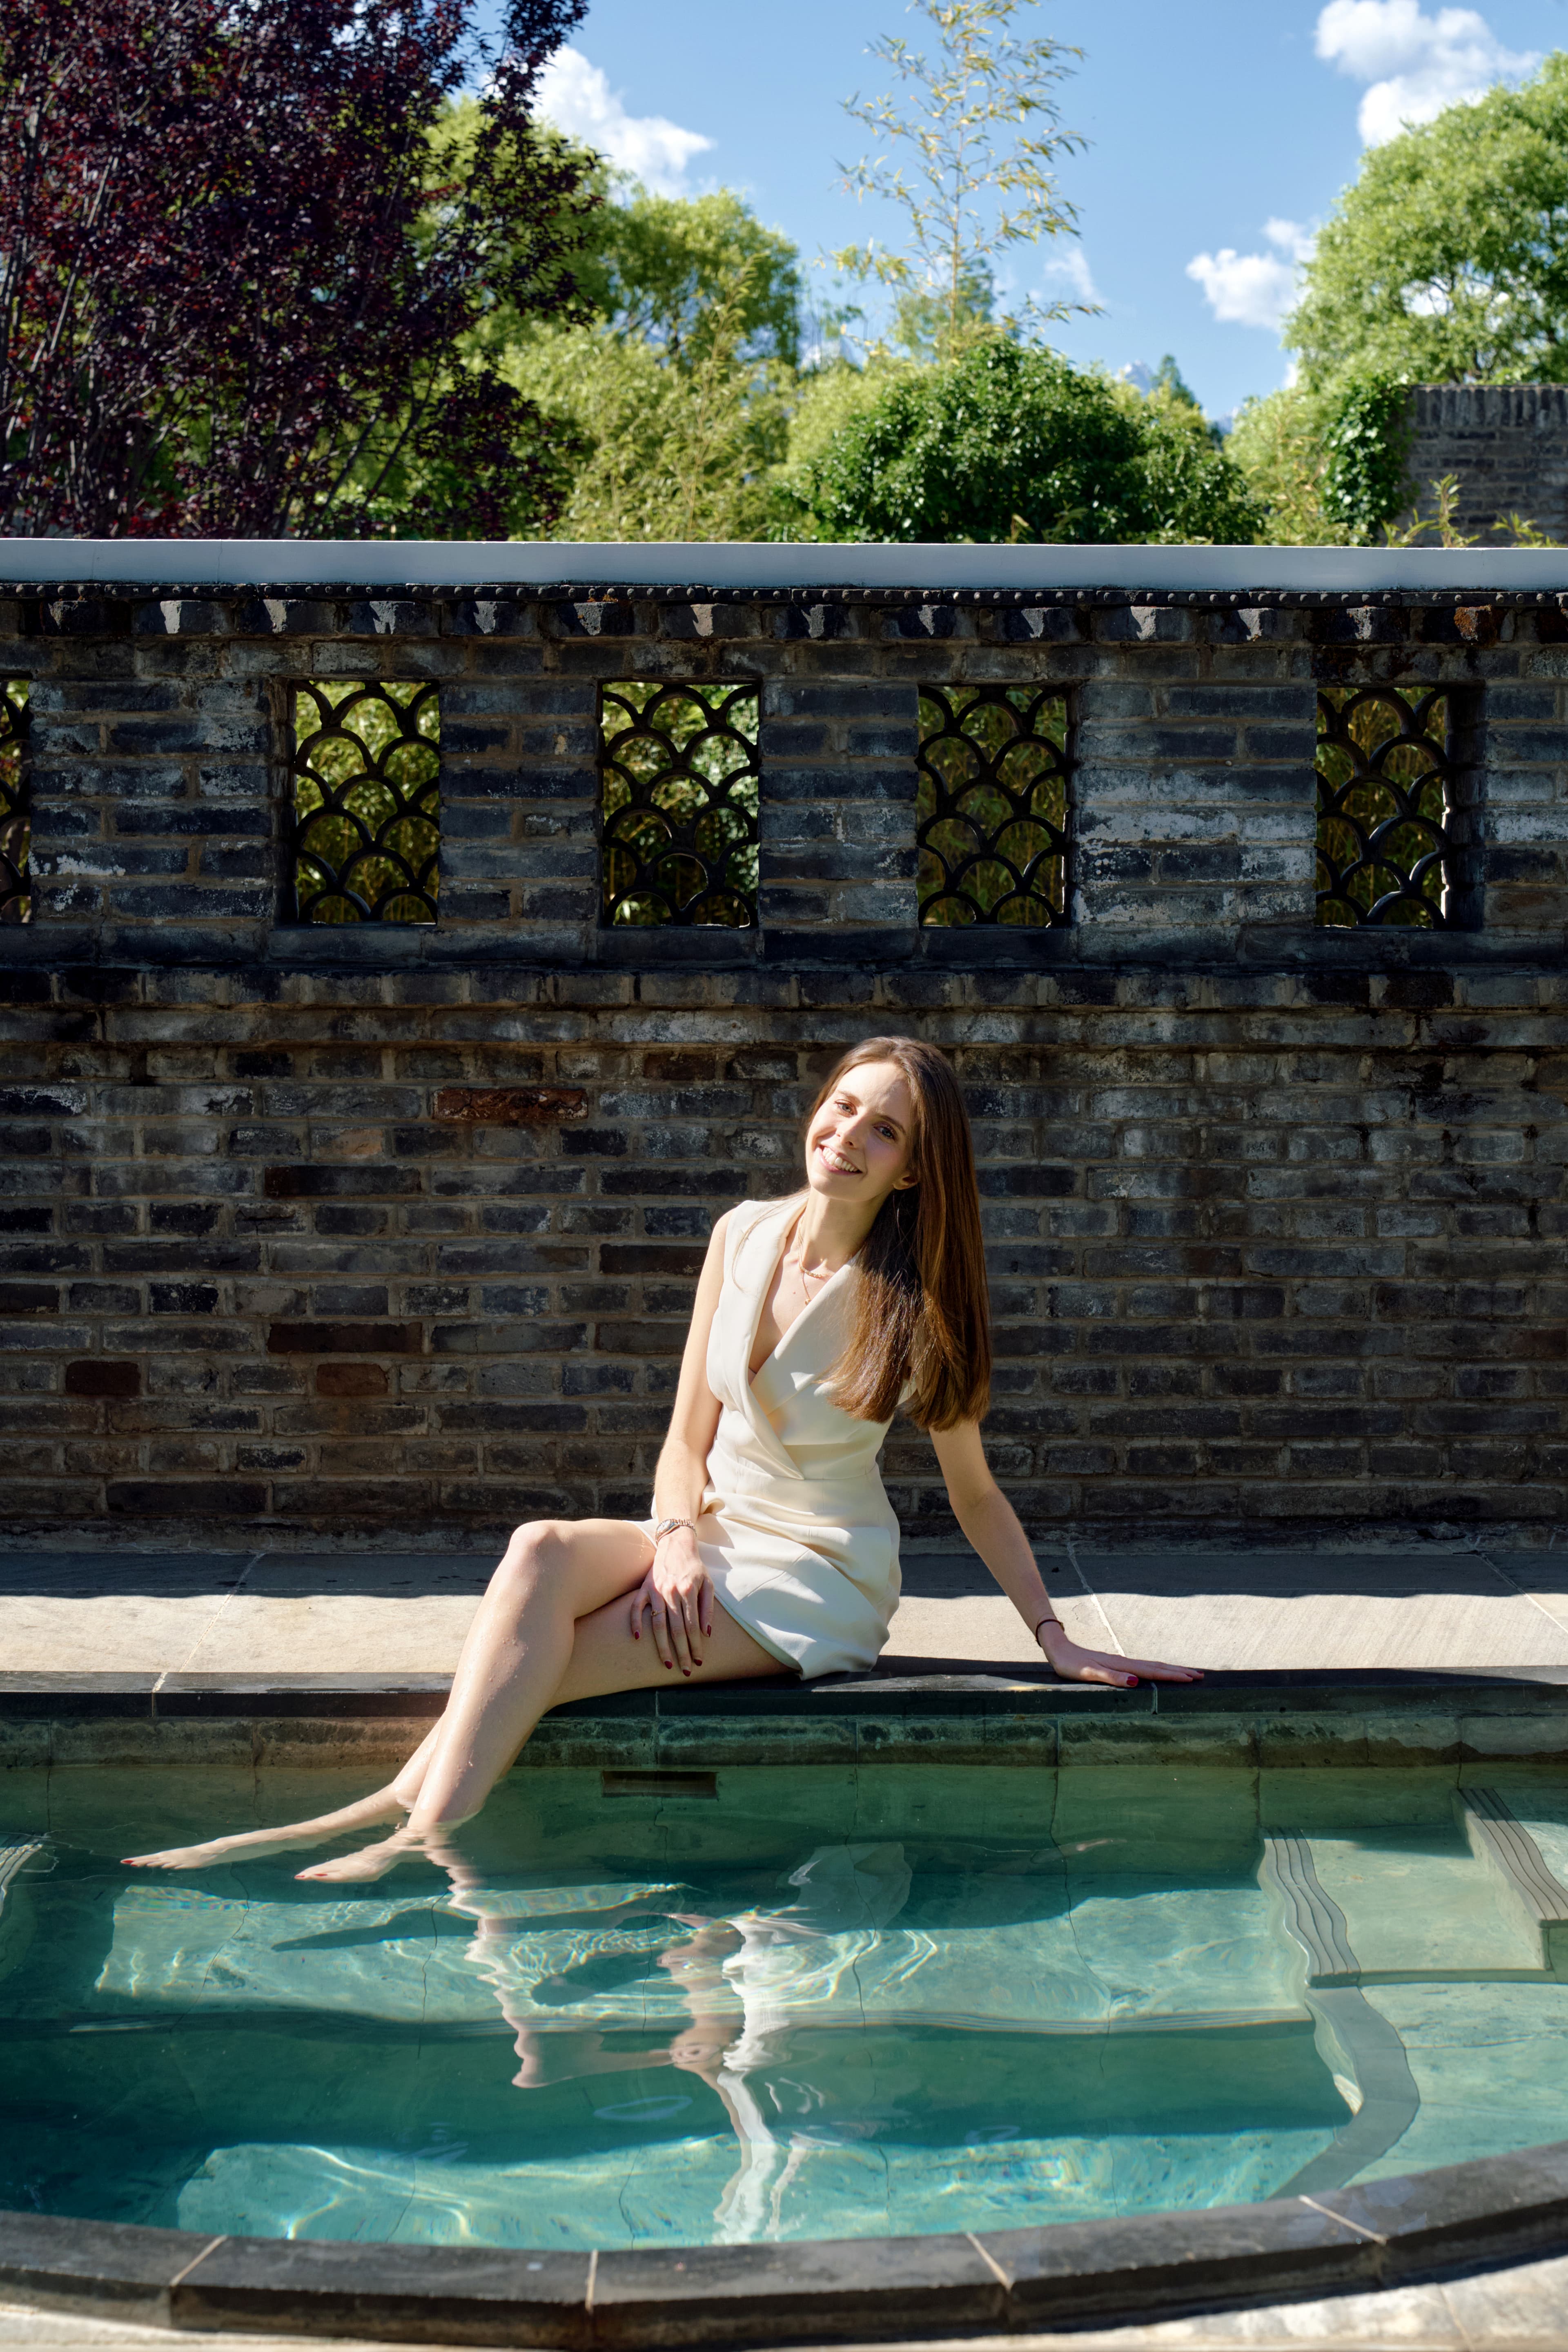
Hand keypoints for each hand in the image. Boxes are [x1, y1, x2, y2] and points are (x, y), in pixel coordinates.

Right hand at [630, 1528, 712, 1674]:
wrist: (676, 1544)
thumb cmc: (695, 1567)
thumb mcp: (708, 1584)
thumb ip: (707, 1608)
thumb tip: (707, 1633)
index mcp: (689, 1592)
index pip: (692, 1626)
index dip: (696, 1645)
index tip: (699, 1661)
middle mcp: (672, 1593)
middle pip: (676, 1629)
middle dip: (681, 1652)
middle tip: (686, 1670)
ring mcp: (656, 1591)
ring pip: (657, 1624)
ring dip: (661, 1645)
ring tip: (667, 1663)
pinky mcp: (644, 1588)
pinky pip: (636, 1608)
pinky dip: (635, 1622)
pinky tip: (637, 1638)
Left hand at [1037, 1621, 1200, 1687]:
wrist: (1058, 1649)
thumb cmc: (1070, 1664)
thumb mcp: (1087, 1673)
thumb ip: (1111, 1677)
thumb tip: (1135, 1682)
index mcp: (1122, 1665)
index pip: (1153, 1671)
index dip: (1173, 1675)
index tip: (1193, 1678)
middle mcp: (1124, 1662)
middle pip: (1157, 1666)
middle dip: (1179, 1671)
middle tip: (1201, 1675)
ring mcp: (1121, 1662)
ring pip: (1151, 1665)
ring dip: (1170, 1669)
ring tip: (1187, 1673)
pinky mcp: (1116, 1664)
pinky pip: (1142, 1667)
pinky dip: (1156, 1670)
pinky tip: (1157, 1673)